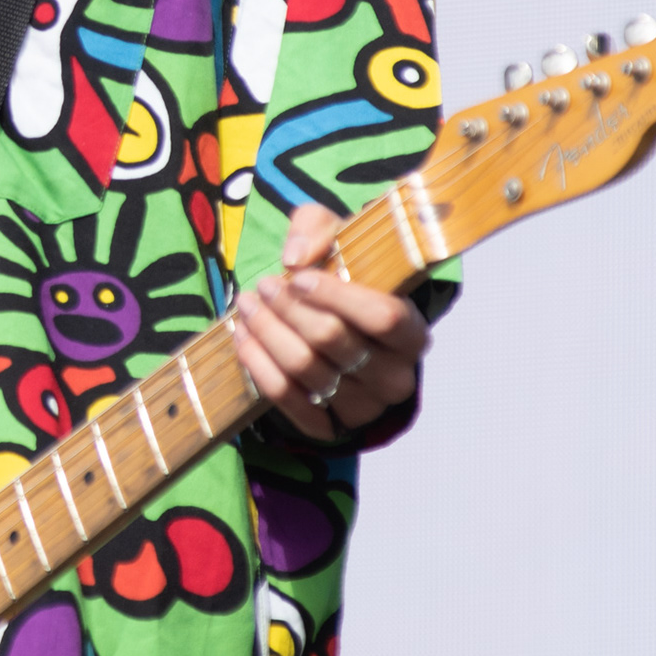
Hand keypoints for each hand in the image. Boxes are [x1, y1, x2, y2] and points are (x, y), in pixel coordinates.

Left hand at [230, 203, 430, 445]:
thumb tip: (296, 256)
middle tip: (262, 287)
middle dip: (287, 309)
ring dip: (265, 332)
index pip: (383, 317)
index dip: (336, 295)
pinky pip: (286, 398)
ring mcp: (365, 406)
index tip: (296, 277)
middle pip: (333, 340)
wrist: (345, 332)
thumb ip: (319, 230)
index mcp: (412, 333)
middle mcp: (396, 376)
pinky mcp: (332, 426)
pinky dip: (258, 366)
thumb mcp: (339, 238)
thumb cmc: (347, 281)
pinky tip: (243, 338)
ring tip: (246, 306)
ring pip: (304, 368)